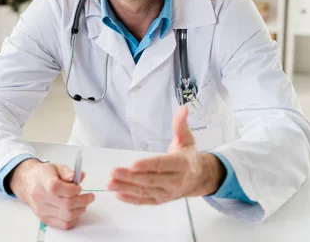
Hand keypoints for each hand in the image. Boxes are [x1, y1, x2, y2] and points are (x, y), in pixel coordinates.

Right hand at [9, 159, 94, 229]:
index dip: (73, 189)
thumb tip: (81, 176)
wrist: (28, 183)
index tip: (79, 187)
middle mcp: (40, 197)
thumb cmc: (43, 175)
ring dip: (80, 210)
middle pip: (66, 204)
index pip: (57, 187)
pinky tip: (76, 211)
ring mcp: (42, 210)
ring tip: (83, 203)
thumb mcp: (56, 167)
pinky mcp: (45, 219)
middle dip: (83, 201)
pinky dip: (74, 219)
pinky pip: (64, 225)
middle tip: (89, 196)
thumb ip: (68, 172)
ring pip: (67, 216)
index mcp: (43, 181)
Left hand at [106, 105, 225, 204]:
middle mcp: (175, 181)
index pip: (162, 165)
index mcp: (181, 164)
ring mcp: (167, 193)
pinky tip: (118, 194)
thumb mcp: (187, 139)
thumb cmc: (189, 157)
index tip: (133, 164)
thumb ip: (181, 124)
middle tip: (113, 172)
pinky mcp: (160, 200)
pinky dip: (131, 200)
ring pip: (144, 192)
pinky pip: (145, 201)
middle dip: (130, 177)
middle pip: (150, 180)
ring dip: (126, 188)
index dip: (147, 165)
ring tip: (110, 183)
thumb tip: (183, 108)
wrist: (199, 178)